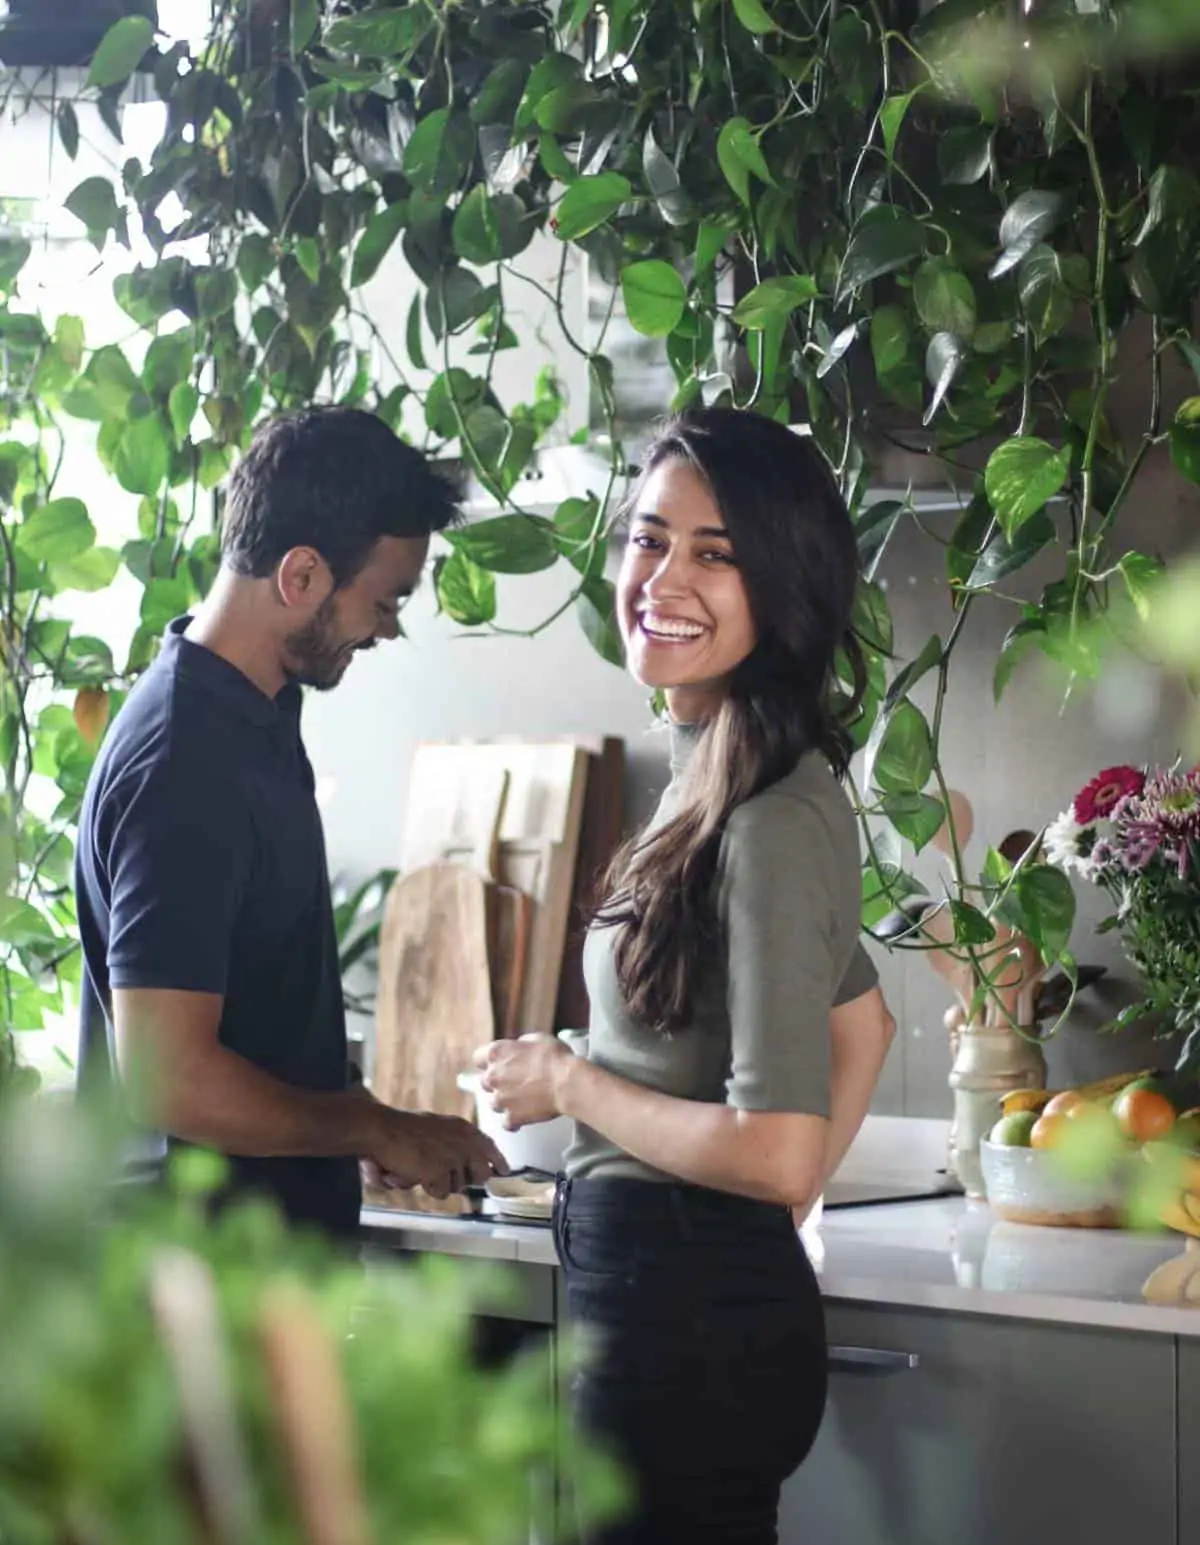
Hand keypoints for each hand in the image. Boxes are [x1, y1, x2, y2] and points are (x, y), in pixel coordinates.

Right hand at [365, 1108, 507, 1198]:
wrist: (383, 1129)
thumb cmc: (404, 1129)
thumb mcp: (438, 1128)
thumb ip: (456, 1142)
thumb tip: (475, 1164)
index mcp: (463, 1128)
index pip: (490, 1147)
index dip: (498, 1161)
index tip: (505, 1171)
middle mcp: (464, 1142)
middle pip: (480, 1175)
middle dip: (465, 1179)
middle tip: (442, 1172)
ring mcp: (453, 1157)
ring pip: (457, 1186)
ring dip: (440, 1182)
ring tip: (421, 1167)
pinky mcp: (440, 1172)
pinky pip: (440, 1193)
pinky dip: (428, 1187)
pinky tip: (415, 1172)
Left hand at [472, 1034, 571, 1129]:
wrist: (566, 1082)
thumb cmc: (554, 1057)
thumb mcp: (537, 1038)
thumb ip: (520, 1044)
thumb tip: (519, 1048)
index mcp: (496, 1053)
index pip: (478, 1057)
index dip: (489, 1061)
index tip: (498, 1063)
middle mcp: (493, 1076)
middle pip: (485, 1082)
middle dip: (497, 1082)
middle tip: (514, 1082)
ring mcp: (500, 1099)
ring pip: (494, 1104)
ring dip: (505, 1102)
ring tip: (522, 1100)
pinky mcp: (512, 1117)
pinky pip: (507, 1123)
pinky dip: (515, 1121)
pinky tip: (524, 1116)